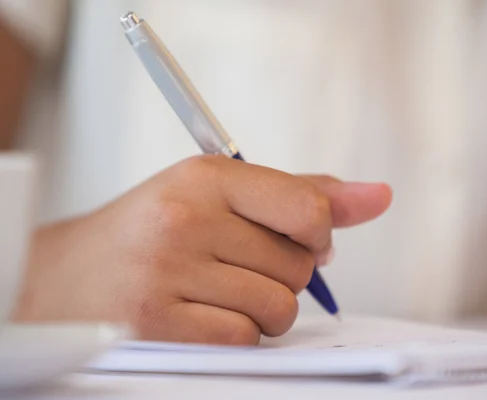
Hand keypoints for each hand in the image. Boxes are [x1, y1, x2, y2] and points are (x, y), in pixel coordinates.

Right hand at [13, 155, 391, 344]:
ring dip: (264, 309)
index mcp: (208, 176)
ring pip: (279, 307)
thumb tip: (378, 196)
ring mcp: (170, 270)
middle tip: (240, 265)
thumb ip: (301, 194)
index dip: (318, 234)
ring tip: (221, 291)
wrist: (65, 276)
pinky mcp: (158, 320)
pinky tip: (203, 316)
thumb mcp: (219, 193)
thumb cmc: (152, 231)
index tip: (303, 238)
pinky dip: (237, 334)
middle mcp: (188, 217)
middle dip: (283, 273)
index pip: (309, 210)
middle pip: (299, 266)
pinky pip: (245, 338)